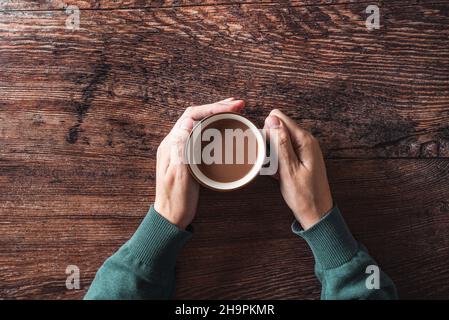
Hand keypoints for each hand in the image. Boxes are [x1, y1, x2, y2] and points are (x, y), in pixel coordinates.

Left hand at [154, 98, 244, 228]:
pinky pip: (201, 134)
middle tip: (238, 104)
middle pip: (196, 116)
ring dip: (216, 113)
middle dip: (217, 107)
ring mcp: (181, 148)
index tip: (231, 107)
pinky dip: (215, 126)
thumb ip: (181, 149)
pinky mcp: (187, 155)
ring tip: (234, 108)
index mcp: (171, 144)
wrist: (170, 217)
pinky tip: (225, 126)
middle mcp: (174, 142)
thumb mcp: (179, 176)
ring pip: (199, 123)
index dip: (212, 108)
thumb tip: (188, 122)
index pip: (191, 116)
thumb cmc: (176, 200)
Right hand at [264, 109, 332, 229]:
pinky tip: (277, 173)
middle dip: (268, 142)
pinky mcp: (300, 156)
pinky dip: (276, 160)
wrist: (316, 213)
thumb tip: (272, 119)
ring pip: (278, 140)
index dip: (267, 130)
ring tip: (274, 171)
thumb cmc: (304, 195)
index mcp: (304, 140)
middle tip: (270, 164)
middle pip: (278, 128)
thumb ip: (281, 143)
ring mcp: (303, 148)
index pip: (278, 118)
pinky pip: (283, 151)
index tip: (264, 148)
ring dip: (271, 153)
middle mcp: (306, 140)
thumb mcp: (288, 169)